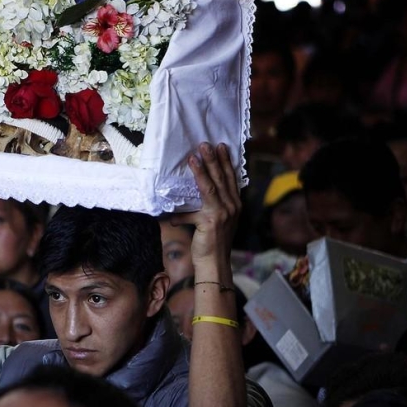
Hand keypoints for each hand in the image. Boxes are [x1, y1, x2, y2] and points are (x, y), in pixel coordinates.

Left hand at [173, 143, 240, 266]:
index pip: (231, 178)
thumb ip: (211, 207)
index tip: (221, 147)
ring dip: (202, 169)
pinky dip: (180, 212)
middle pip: (221, 178)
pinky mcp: (210, 221)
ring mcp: (222, 213)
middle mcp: (232, 207)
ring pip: (210, 186)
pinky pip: (192, 211)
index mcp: (235, 205)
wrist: (215, 263)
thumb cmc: (213, 242)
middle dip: (213, 159)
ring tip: (194, 156)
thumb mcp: (217, 221)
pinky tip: (171, 212)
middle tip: (206, 144)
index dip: (225, 162)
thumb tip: (196, 195)